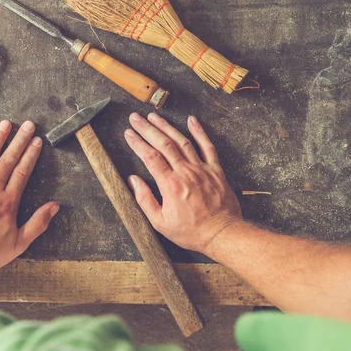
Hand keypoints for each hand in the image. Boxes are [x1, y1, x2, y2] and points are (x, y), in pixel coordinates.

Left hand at [0, 120, 58, 273]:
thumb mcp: (19, 244)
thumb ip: (38, 223)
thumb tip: (55, 206)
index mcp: (8, 202)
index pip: (23, 172)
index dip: (31, 154)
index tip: (37, 140)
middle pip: (8, 160)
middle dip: (19, 141)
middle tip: (28, 124)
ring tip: (6, 124)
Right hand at [124, 113, 241, 253]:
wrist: (222, 234)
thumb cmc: (190, 231)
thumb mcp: (160, 222)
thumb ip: (145, 199)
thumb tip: (133, 180)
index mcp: (170, 185)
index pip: (150, 157)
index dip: (137, 143)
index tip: (128, 133)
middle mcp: (185, 172)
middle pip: (163, 144)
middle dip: (147, 129)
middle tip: (135, 118)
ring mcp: (202, 169)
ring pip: (182, 141)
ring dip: (167, 126)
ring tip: (154, 116)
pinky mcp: (216, 170)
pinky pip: (207, 147)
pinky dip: (199, 132)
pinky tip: (191, 120)